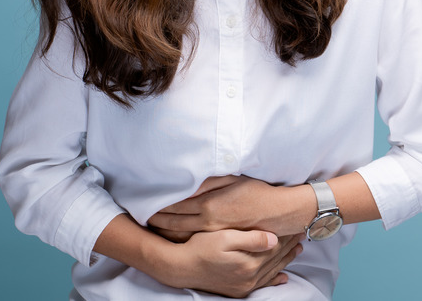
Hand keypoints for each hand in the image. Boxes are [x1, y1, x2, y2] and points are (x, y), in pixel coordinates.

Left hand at [148, 175, 310, 238]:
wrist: (280, 213)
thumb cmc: (258, 192)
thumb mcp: (234, 179)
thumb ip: (209, 180)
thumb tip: (188, 180)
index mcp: (209, 203)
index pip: (175, 205)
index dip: (158, 204)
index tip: (146, 202)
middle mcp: (207, 221)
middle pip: (173, 222)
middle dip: (156, 219)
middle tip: (141, 216)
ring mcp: (213, 234)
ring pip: (181, 235)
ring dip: (164, 231)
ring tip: (151, 227)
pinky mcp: (220, 241)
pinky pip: (194, 241)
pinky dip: (179, 239)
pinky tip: (172, 237)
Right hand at [157, 229, 303, 297]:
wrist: (180, 268)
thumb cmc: (200, 247)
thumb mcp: (224, 237)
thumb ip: (251, 238)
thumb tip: (274, 238)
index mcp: (249, 263)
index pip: (275, 246)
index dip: (286, 234)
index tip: (296, 224)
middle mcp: (249, 277)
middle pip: (276, 259)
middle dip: (290, 245)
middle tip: (302, 233)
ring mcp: (244, 286)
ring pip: (272, 271)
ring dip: (285, 260)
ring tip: (297, 249)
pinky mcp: (238, 290)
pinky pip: (262, 285)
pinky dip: (274, 280)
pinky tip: (282, 277)